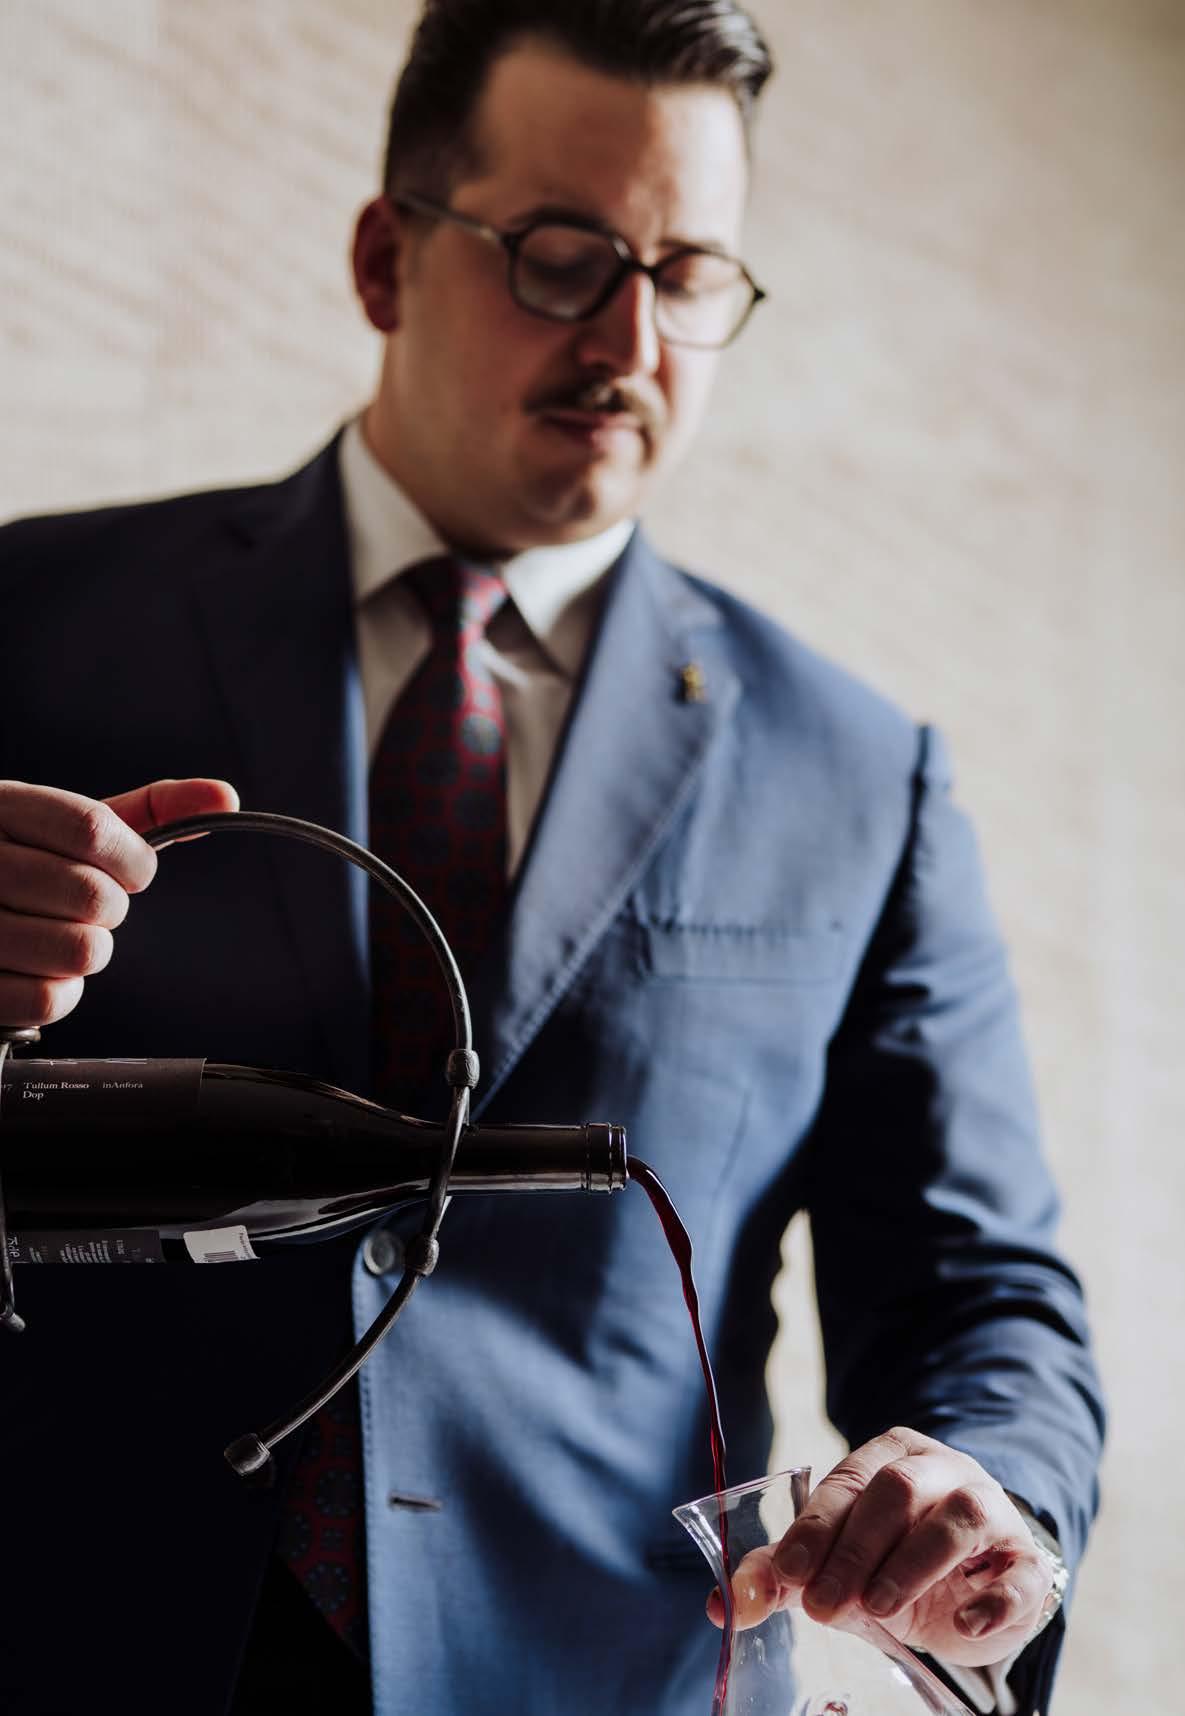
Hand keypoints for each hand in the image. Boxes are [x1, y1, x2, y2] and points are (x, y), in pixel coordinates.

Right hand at [0, 778, 238, 1028]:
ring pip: (79, 951)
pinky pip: (49, 1000)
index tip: (133, 871)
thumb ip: (150, 809)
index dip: (132, 860)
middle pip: (92, 894)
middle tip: (88, 907)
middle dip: (111, 909)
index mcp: (4, 807)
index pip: (90, 829)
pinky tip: (43, 969)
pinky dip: (63, 991)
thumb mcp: (70, 824)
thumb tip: (224, 797)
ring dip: (89, 950)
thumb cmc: (24, 862)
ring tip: (61, 934)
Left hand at [706, 1428, 1053, 1665]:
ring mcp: (992, 1510)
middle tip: (824, 1607)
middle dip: (856, 1550)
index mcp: (891, 1456)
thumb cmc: (897, 1561)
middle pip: (899, 1490)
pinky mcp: (1028, 1561)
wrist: (979, 1579)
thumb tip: (721, 1604)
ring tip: (880, 1609)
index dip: (816, 1528)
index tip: (791, 1575)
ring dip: (915, 1562)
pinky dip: (995, 1598)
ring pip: (960, 1515)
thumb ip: (785, 1577)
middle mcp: (943, 1470)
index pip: (848, 1481)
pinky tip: (966, 1624)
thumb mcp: (838, 1564)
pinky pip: (1022, 1571)